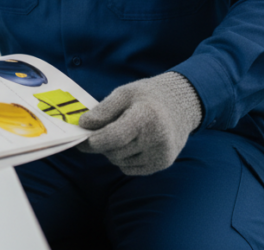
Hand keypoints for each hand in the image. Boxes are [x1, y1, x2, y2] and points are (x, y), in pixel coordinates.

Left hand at [76, 71, 202, 175]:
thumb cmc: (147, 97)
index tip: (83, 139)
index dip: (95, 141)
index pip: (115, 137)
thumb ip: (103, 110)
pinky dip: (124, 159)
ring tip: (121, 133)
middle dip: (102, 144)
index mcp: (146, 117)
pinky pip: (130, 169)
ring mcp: (161, 154)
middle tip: (98, 133)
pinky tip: (132, 143)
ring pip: (120, 162)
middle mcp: (157, 139)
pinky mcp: (162, 164)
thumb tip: (83, 124)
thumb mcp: (124, 94)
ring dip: (112, 151)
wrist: (181, 105)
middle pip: (114, 152)